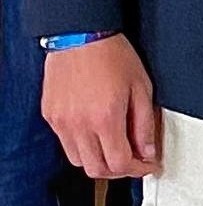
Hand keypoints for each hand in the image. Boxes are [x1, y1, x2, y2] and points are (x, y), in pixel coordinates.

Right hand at [42, 35, 159, 178]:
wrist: (80, 34)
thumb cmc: (113, 56)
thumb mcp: (142, 88)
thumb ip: (145, 124)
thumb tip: (148, 151)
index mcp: (105, 118)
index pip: (120, 163)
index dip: (138, 169)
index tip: (149, 164)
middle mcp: (78, 124)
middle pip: (97, 169)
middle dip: (119, 171)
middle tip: (134, 160)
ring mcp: (60, 121)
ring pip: (78, 160)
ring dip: (99, 161)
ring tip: (116, 147)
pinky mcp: (50, 115)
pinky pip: (65, 143)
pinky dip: (82, 146)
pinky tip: (97, 133)